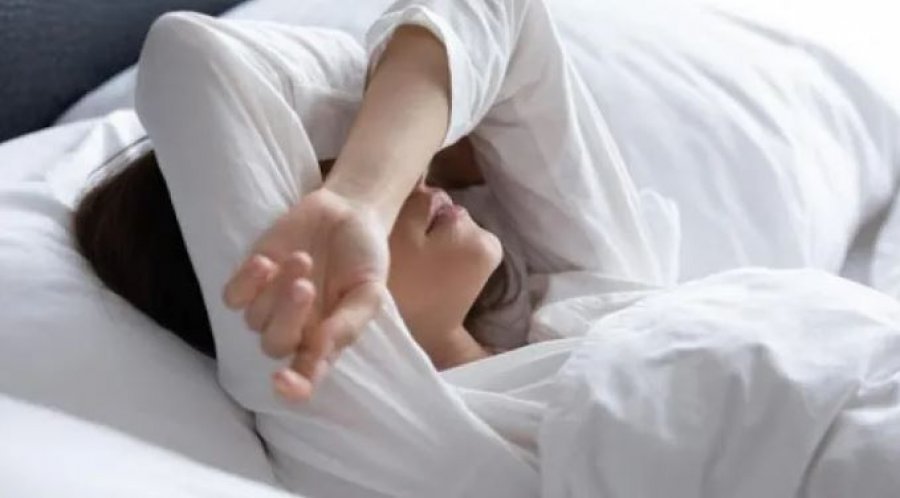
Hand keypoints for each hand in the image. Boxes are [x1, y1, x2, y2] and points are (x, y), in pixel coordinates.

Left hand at [223, 188, 389, 400]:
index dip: (293, 387)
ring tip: (303, 258)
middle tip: (306, 284)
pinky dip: (246, 282)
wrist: (348, 211)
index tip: (283, 381)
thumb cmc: (363, 256)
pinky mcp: (252, 279)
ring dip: (276, 290)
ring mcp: (271, 305)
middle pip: (274, 344)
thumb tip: (321, 351)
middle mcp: (296, 329)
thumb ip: (349, 323)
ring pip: (254, 319)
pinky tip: (267, 262)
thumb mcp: (370, 289)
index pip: (306, 377)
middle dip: (287, 317)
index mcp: (326, 340)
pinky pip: (233, 296)